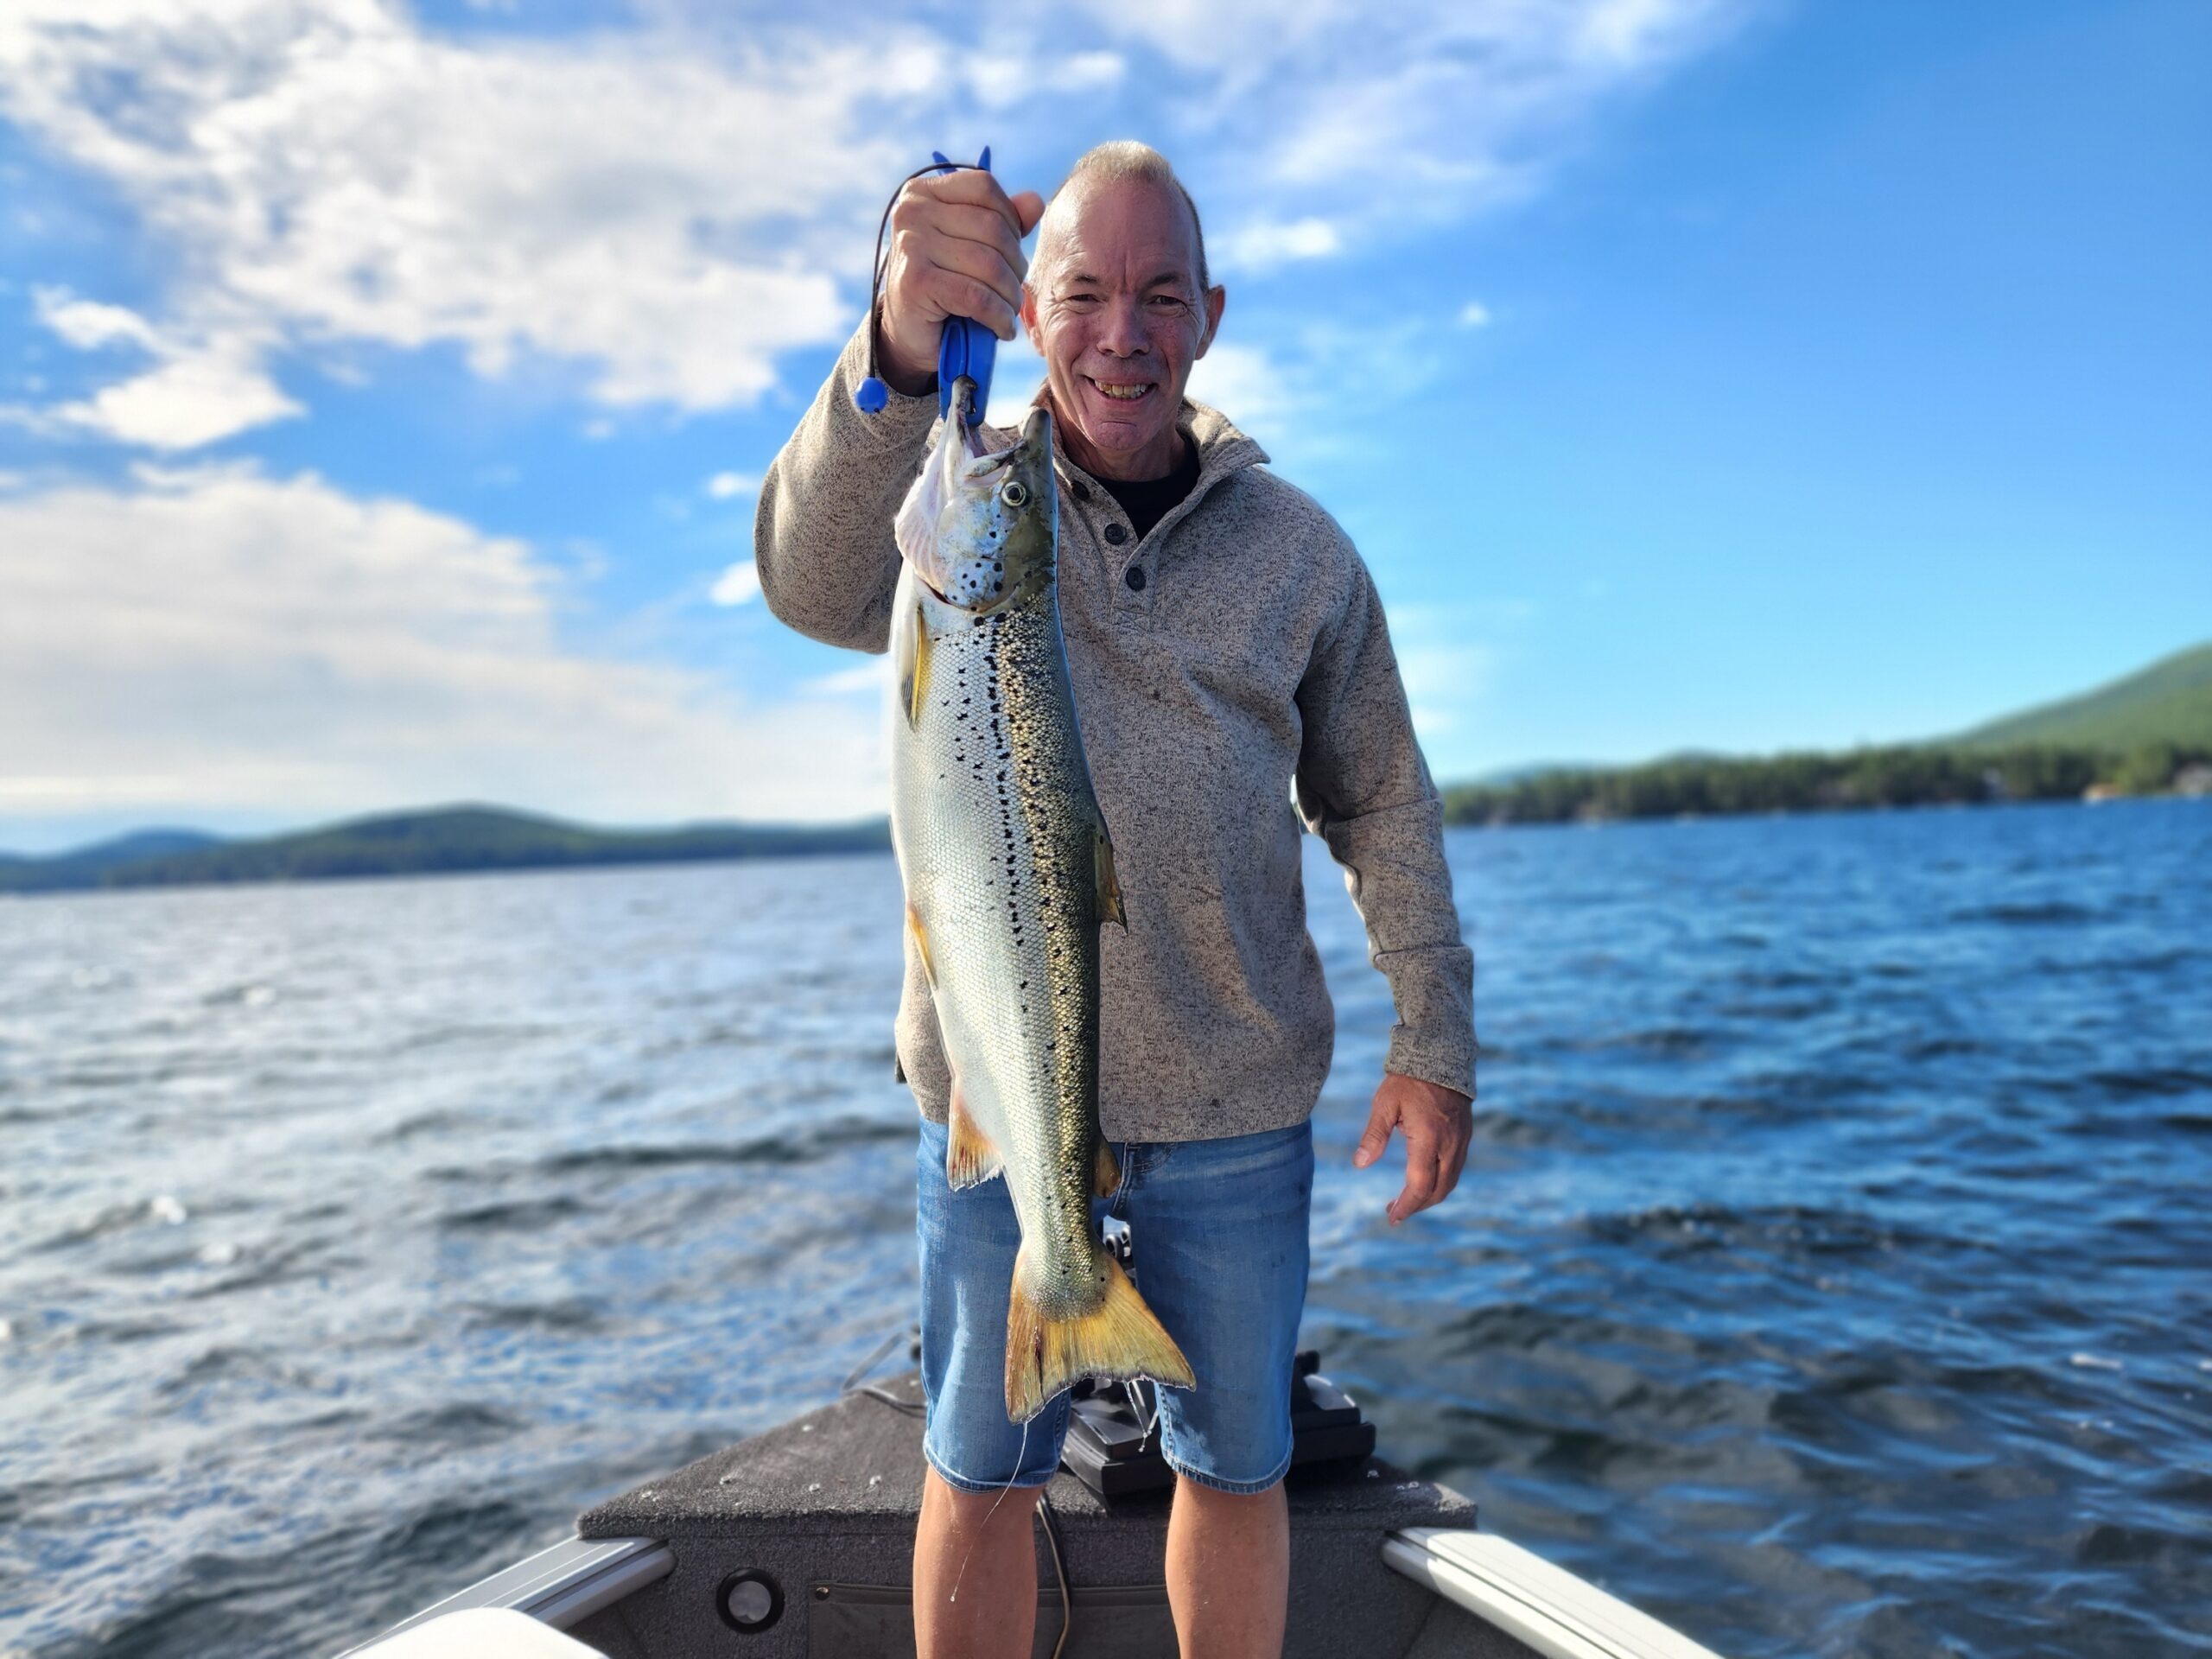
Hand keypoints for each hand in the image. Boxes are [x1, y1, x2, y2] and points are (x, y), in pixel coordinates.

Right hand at [877, 168, 1045, 393]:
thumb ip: (1004, 220)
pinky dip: (998, 316)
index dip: (1011, 220)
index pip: (984, 187)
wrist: (910, 334)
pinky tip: (1001, 328)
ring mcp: (910, 244)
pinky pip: (976, 296)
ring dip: (1010, 295)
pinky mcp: (915, 282)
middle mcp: (912, 211)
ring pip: (989, 264)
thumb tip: (1035, 202)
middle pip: (992, 227)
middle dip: (1015, 265)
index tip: (1011, 253)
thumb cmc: (945, 285)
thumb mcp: (973, 244)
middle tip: (1013, 291)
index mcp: (923, 192)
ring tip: (1008, 310)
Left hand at [1353, 1073, 1472, 1225]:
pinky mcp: (1464, 1135)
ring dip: (1430, 1196)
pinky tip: (1424, 1180)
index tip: (1392, 1216)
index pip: (1420, 1185)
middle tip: (1395, 1211)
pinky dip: (1441, 1182)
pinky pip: (1455, 1168)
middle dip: (1417, 1205)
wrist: (1440, 1055)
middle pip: (1438, 1190)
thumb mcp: (1385, 1104)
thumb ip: (1373, 1136)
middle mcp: (1450, 1144)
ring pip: (1450, 1182)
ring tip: (1407, 1200)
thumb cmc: (1408, 1080)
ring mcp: (1461, 1141)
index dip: (1406, 1205)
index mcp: (1429, 1138)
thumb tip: (1359, 1164)